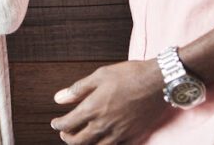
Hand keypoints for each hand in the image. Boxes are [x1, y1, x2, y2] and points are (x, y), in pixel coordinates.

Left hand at [50, 60, 168, 143]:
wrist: (158, 82)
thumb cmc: (129, 75)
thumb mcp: (99, 76)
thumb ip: (77, 89)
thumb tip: (58, 98)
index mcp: (93, 108)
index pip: (68, 124)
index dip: (58, 125)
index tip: (55, 122)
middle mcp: (104, 124)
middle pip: (79, 141)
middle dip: (68, 138)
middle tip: (64, 133)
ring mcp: (119, 133)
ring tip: (80, 139)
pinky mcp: (133, 137)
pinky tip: (102, 142)